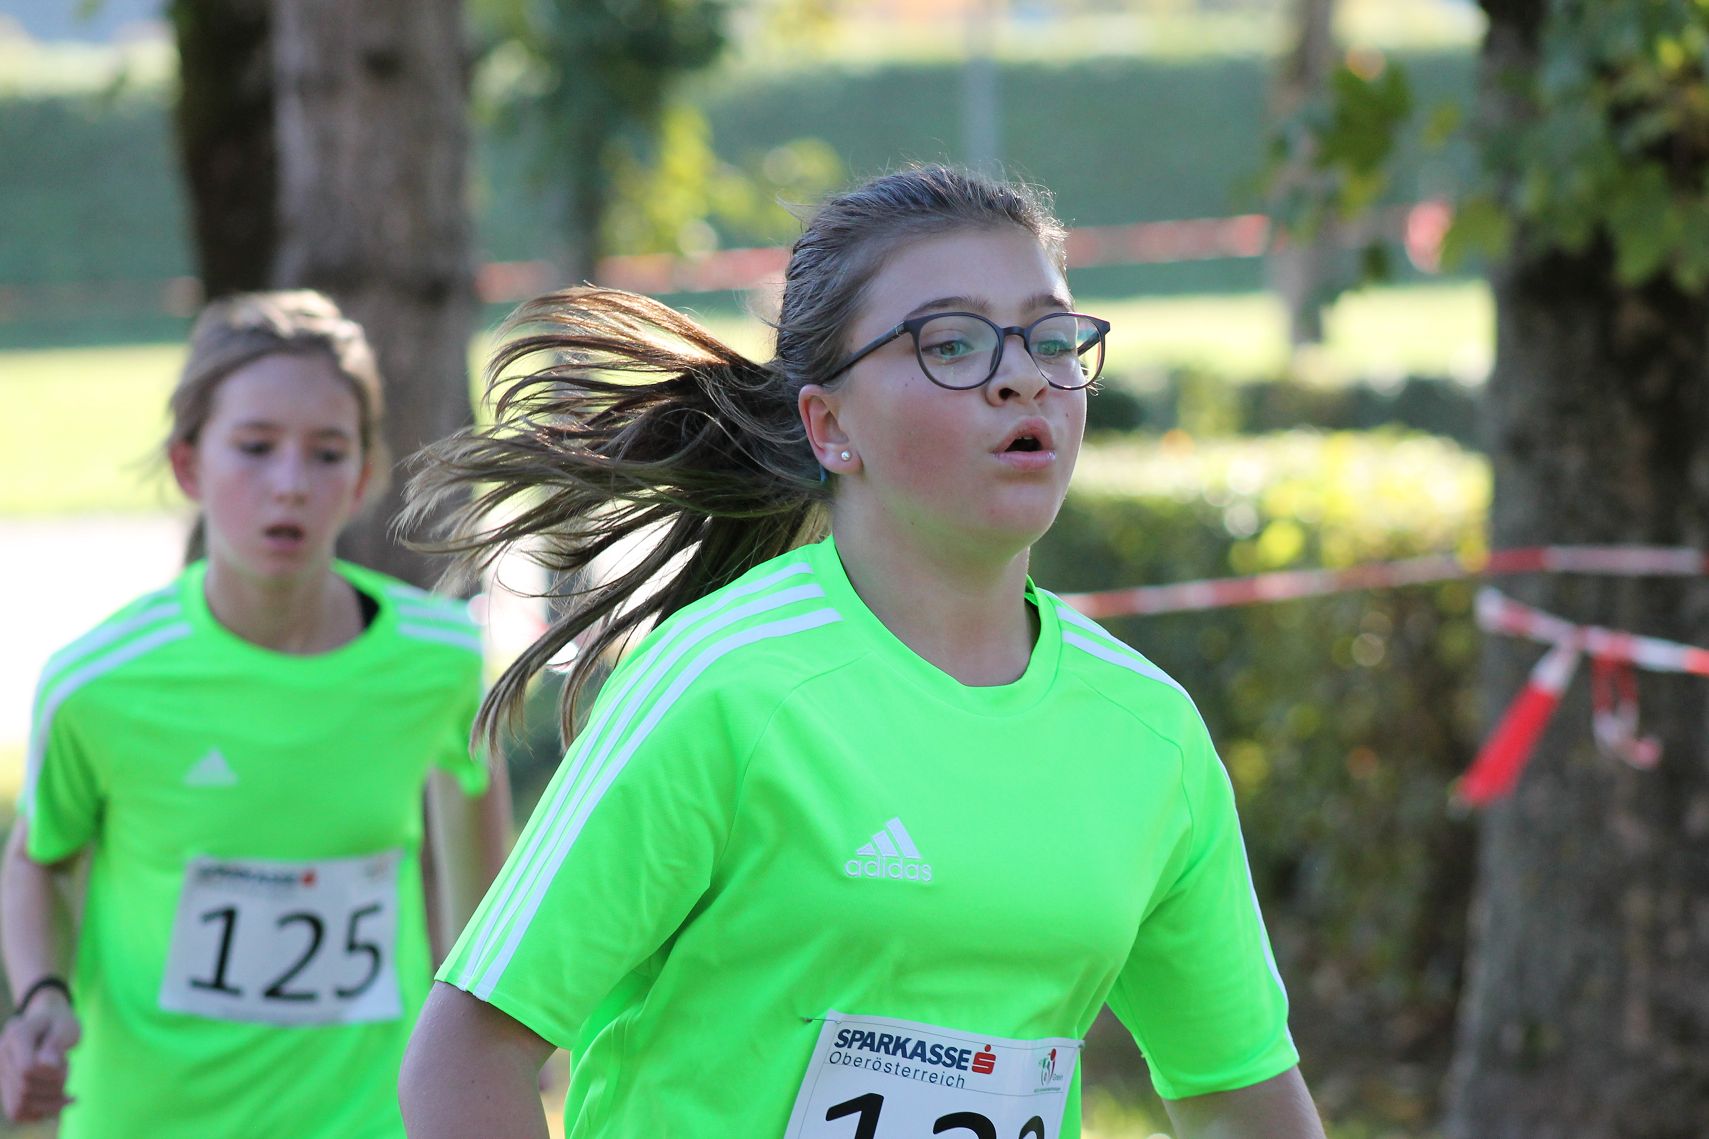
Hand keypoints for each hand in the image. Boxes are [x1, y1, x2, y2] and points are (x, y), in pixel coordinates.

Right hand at [0, 988, 78, 1121]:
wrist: (46, 1021)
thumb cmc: (60, 1023)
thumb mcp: (66, 1026)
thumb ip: (57, 1043)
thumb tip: (48, 1066)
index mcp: (16, 1035)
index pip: (27, 1070)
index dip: (52, 1075)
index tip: (67, 1062)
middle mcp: (1, 1055)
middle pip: (24, 1090)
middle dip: (55, 1087)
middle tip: (67, 1071)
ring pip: (19, 1106)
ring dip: (49, 1103)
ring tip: (63, 1087)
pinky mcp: (4, 1086)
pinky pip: (17, 1112)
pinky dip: (40, 1112)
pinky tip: (57, 1101)